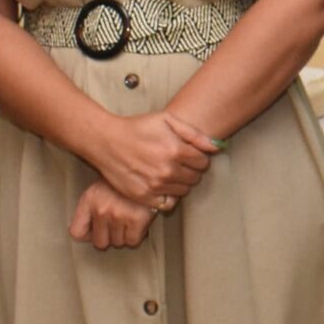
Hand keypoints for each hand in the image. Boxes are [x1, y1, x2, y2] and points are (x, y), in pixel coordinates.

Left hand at [69, 179, 156, 249]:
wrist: (148, 167)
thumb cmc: (125, 179)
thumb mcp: (102, 186)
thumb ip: (93, 208)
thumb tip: (92, 233)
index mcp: (89, 199)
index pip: (77, 232)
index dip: (88, 236)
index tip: (97, 231)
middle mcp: (101, 209)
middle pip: (100, 242)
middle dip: (110, 237)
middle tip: (118, 225)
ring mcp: (119, 215)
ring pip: (118, 243)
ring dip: (124, 235)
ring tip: (129, 220)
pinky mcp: (137, 219)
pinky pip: (133, 241)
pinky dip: (137, 235)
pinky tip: (139, 223)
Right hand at [92, 111, 220, 204]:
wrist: (106, 141)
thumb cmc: (137, 128)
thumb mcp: (167, 120)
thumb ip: (194, 134)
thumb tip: (217, 147)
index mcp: (176, 151)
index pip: (204, 163)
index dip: (199, 158)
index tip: (189, 154)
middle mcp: (167, 170)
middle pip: (195, 178)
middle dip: (191, 170)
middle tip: (178, 162)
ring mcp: (156, 186)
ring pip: (183, 191)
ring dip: (180, 183)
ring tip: (168, 171)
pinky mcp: (144, 197)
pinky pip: (168, 204)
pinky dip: (168, 196)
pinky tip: (161, 185)